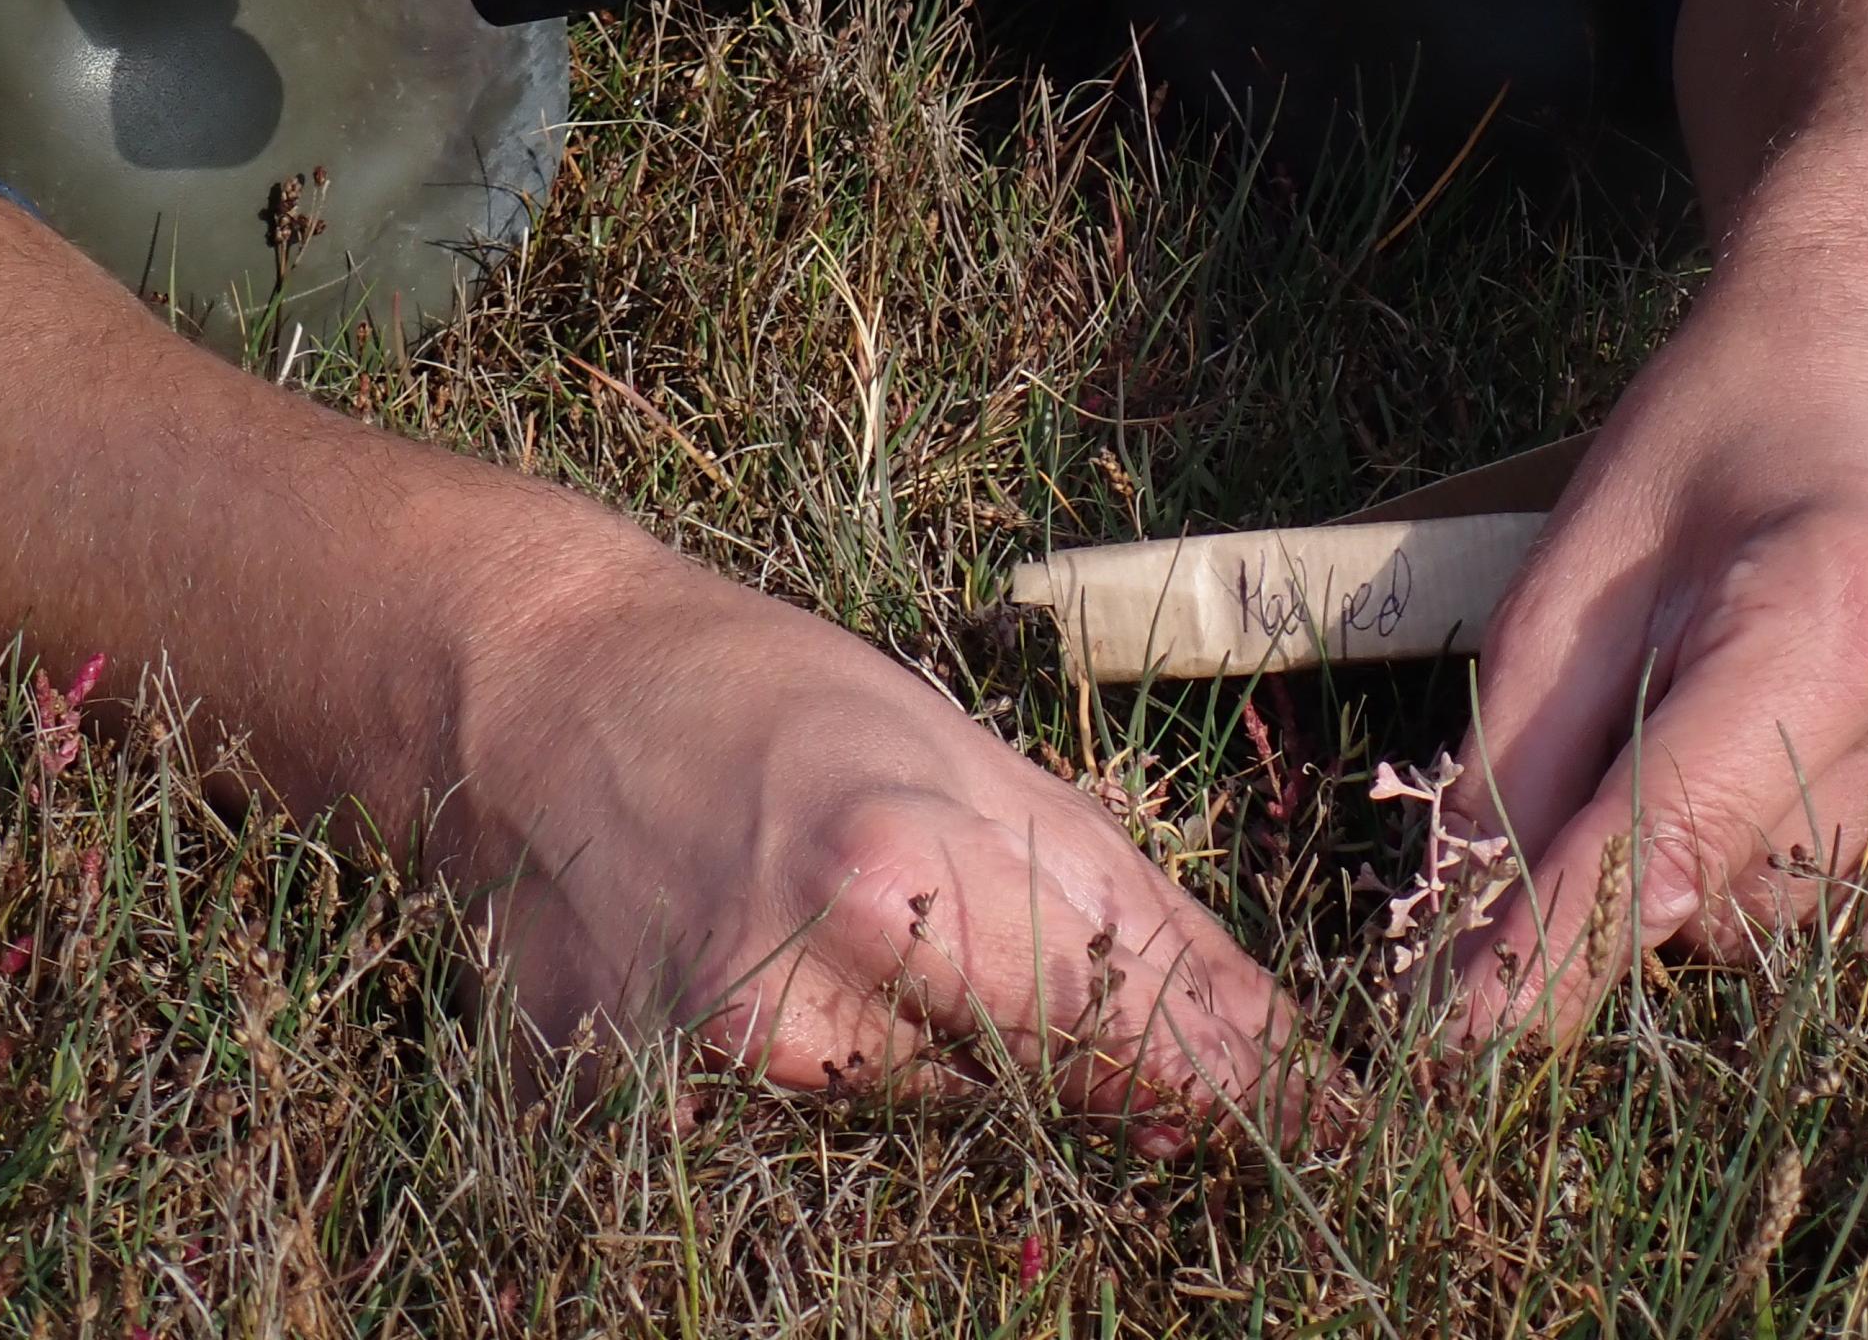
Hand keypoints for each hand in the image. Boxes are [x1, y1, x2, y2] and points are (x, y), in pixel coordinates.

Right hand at [447, 534, 1300, 1141]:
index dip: (1234, 1103)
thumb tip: (1286, 1066)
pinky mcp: (621, 1139)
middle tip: (1100, 1056)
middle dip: (1095, 1113)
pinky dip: (841, 1122)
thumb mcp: (988, 770)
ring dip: (959, 1114)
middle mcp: (786, 1014)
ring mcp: (690, 1096)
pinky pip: (795, 1166)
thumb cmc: (781, 702)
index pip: (1117, 1051)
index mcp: (891, 884)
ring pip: (912, 1166)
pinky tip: (807, 1017)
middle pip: (1021, 1135)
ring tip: (906, 996)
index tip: (1324, 1143)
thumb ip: (1139, 928)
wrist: (543, 703)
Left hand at [1445, 275, 1867, 1041]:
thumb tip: (1456, 928)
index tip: (1462, 1040)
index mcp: (1844, 613)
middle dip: (1675, 879)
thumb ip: (1518, 751)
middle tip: (1669, 737)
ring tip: (1785, 721)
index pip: (1672, 846)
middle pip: (1771, 915)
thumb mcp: (1584, 561)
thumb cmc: (1729, 436)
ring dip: (1790, 878)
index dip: (1556, 951)